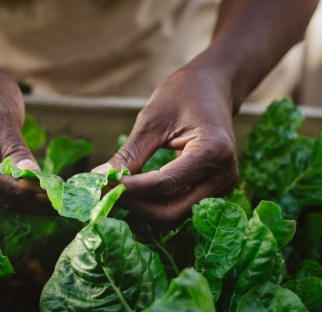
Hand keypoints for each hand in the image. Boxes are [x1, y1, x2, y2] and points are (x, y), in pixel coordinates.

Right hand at [0, 53, 49, 213]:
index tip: (51, 194)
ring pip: (2, 197)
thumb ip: (15, 149)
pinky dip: (27, 193)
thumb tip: (34, 177)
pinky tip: (51, 196)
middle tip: (65, 203)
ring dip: (33, 202)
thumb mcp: (2, 115)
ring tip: (64, 203)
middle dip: (31, 200)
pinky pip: (4, 190)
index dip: (21, 191)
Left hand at [94, 61, 238, 225]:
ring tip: (117, 190)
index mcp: (213, 152)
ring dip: (143, 207)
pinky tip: (134, 191)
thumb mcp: (152, 120)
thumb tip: (98, 178)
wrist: (212, 87)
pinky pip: (180, 207)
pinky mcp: (214, 191)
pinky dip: (154, 203)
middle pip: (171, 210)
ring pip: (174, 214)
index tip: (99, 184)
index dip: (129, 189)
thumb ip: (129, 155)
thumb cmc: (183, 95)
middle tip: (104, 192)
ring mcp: (222, 187)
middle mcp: (224, 175)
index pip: (164, 184)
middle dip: (135, 204)